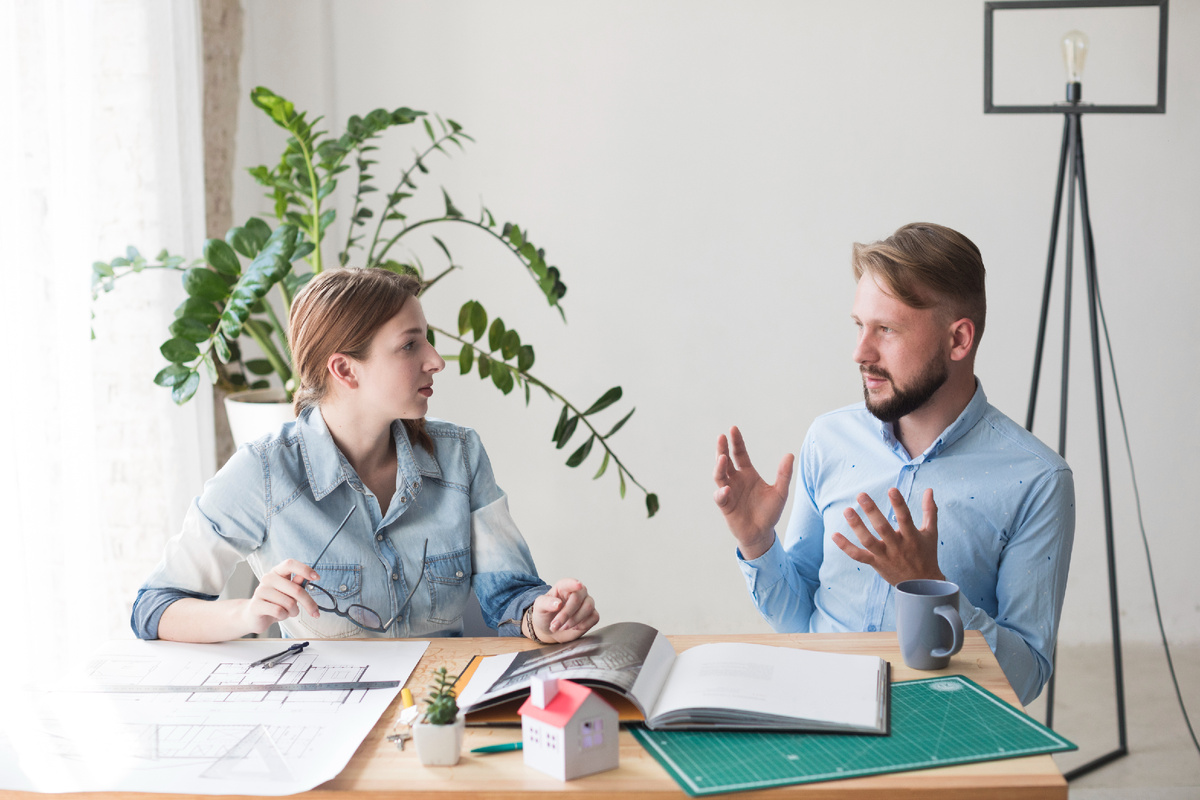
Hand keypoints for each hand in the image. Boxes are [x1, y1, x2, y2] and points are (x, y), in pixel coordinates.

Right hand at [240, 559, 321, 634]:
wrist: (255, 617)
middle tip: (315, 612)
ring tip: (289, 612)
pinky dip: (284, 616)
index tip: (317, 577)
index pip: (290, 564)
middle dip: (308, 603)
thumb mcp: (289, 593)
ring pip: (289, 603)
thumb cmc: (276, 603)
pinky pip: (278, 611)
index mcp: (277, 572)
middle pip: (296, 589)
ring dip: (294, 612)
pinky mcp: (256, 605)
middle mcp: (268, 578)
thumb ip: (298, 585)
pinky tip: (279, 615)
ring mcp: (260, 591)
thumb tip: (308, 577)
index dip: (304, 569)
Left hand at [530, 578, 598, 642]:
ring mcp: (586, 602)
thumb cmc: (545, 615)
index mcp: (563, 587)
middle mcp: (577, 592)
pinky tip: (574, 627)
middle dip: (566, 614)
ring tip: (563, 627)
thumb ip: (546, 603)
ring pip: (588, 607)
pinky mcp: (592, 614)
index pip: (569, 583)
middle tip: (555, 625)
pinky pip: (594, 617)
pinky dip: (583, 625)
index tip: (578, 585)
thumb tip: (557, 603)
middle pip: (578, 598)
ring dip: (574, 620)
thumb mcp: (539, 608)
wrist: (551, 630)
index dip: (574, 583)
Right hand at [713, 426, 793, 559]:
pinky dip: (722, 493)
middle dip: (722, 449)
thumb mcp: (780, 492)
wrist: (762, 533)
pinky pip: (721, 497)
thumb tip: (790, 454)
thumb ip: (784, 474)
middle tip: (721, 437)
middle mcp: (736, 480)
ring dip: (719, 467)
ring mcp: (729, 492)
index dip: (736, 442)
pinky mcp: (726, 506)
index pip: (739, 454)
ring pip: (719, 476)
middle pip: (725, 461)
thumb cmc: (769, 512)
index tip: (733, 429)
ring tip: (722, 459)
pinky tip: (727, 489)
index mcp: (748, 473)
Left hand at [832, 488, 944, 585]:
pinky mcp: (875, 563)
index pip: (906, 518)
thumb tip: (929, 490)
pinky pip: (858, 556)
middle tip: (861, 495)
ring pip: (868, 541)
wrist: (921, 585)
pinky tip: (834, 534)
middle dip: (872, 511)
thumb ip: (930, 510)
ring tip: (847, 510)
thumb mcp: (931, 532)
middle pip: (883, 528)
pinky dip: (846, 547)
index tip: (892, 489)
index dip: (899, 504)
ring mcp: (885, 556)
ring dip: (857, 526)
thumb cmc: (926, 554)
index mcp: (912, 537)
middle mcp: (898, 546)